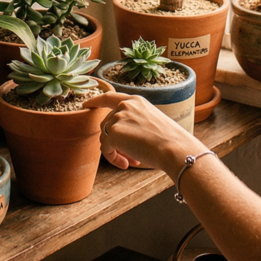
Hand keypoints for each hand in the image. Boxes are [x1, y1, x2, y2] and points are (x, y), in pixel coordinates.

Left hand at [83, 91, 201, 173]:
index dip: (95, 100)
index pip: (109, 97)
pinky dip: (113, 158)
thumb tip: (116, 137)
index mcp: (136, 100)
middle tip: (131, 157)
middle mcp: (124, 106)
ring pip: (105, 138)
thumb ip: (133, 123)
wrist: (174, 148)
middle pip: (106, 124)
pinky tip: (127, 164)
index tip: (86, 104)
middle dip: (115, 142)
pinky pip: (106, 149)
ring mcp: (118, 117)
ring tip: (131, 161)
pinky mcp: (114, 132)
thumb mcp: (151, 123)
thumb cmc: (169, 140)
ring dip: (115, 152)